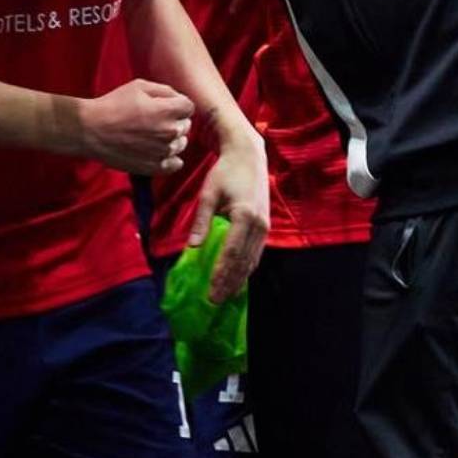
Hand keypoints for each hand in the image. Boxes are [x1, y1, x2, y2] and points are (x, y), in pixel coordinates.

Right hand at [79, 79, 194, 174]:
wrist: (91, 130)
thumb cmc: (113, 105)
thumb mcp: (139, 86)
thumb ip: (164, 90)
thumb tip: (178, 99)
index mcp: (167, 111)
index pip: (189, 107)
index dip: (178, 104)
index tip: (165, 106)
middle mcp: (169, 132)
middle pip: (186, 126)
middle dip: (175, 120)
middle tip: (155, 119)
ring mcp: (163, 152)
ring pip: (181, 144)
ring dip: (172, 139)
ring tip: (152, 135)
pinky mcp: (154, 167)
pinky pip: (176, 164)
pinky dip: (171, 158)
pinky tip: (158, 151)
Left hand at [189, 130, 268, 301]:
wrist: (248, 156)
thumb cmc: (225, 172)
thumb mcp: (208, 194)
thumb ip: (201, 220)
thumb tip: (192, 247)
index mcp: (244, 216)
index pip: (231, 253)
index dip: (221, 274)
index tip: (211, 291)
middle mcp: (259, 225)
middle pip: (243, 262)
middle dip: (229, 283)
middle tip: (215, 301)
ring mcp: (265, 226)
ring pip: (252, 260)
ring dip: (239, 279)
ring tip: (225, 295)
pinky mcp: (265, 226)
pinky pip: (256, 253)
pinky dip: (246, 268)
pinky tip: (237, 278)